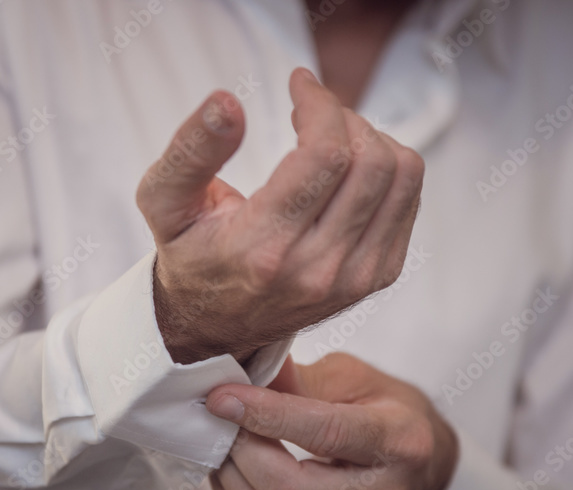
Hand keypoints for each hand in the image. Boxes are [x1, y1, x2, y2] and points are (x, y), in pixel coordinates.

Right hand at [137, 68, 424, 363]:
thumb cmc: (190, 252)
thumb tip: (228, 102)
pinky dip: (386, 167)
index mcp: (263, 249)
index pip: (325, 155)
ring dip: (371, 137)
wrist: (215, 323)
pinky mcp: (377, 276)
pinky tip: (346, 168)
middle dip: (344, 116)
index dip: (319, 104)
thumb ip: (190, 150)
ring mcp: (354, 278)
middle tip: (311, 111)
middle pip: (371, 161)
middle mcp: (317, 270)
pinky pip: (407, 198)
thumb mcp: (164, 202)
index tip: (299, 83)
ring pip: (401, 176)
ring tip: (331, 136)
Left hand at [205, 352, 457, 489]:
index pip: (324, 432)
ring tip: (221, 432)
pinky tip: (230, 459)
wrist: (422, 473)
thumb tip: (245, 370)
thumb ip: (303, 378)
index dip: (265, 414)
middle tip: (218, 413)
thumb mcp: (359, 378)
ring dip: (229, 470)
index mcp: (398, 443)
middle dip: (241, 448)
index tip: (222, 395)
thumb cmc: (391, 414)